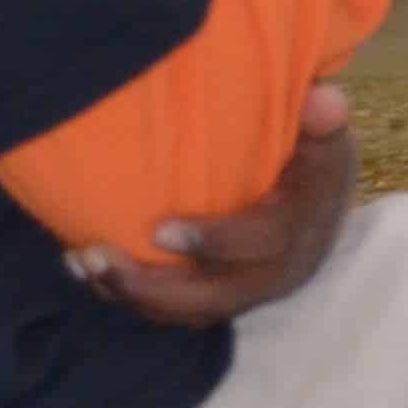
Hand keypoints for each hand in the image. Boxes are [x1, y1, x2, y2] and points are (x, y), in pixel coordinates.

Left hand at [65, 83, 357, 327]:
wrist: (321, 201)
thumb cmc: (314, 160)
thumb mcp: (324, 136)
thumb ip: (321, 121)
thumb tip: (325, 97)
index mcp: (301, 232)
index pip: (262, 245)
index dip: (213, 241)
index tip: (159, 231)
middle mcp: (275, 275)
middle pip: (214, 296)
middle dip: (154, 286)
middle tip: (99, 257)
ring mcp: (245, 292)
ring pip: (187, 310)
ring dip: (132, 293)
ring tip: (83, 262)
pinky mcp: (218, 297)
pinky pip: (173, 308)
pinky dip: (130, 293)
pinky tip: (86, 268)